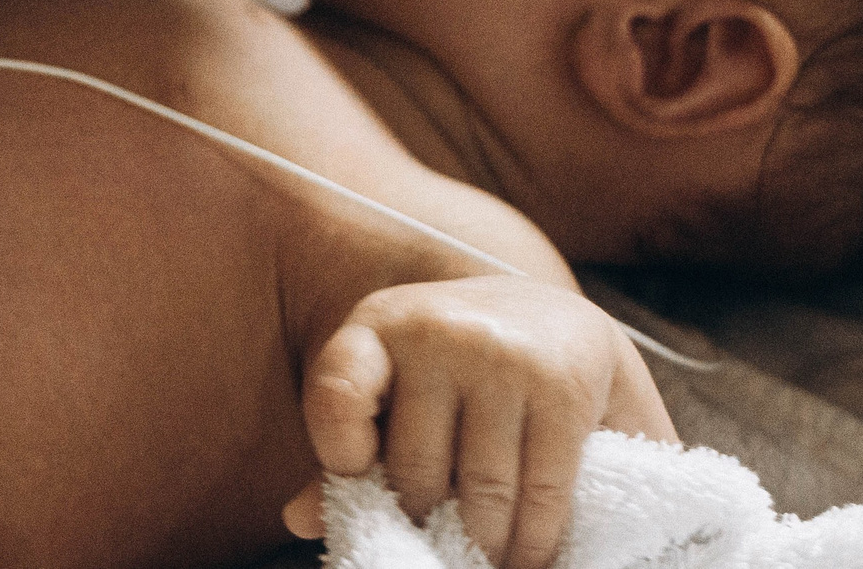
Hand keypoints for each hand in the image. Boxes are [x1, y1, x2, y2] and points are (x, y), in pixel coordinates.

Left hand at [281, 276, 675, 568]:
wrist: (555, 319)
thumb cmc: (454, 371)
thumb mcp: (393, 390)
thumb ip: (348, 448)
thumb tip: (300, 519)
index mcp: (379, 325)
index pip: (337, 394)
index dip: (339, 457)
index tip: (362, 484)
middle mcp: (438, 330)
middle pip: (414, 474)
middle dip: (427, 529)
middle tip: (439, 552)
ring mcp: (504, 354)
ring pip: (483, 496)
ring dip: (485, 551)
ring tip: (483, 562)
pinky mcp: (562, 386)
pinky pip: (541, 495)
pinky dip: (533, 543)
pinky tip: (527, 554)